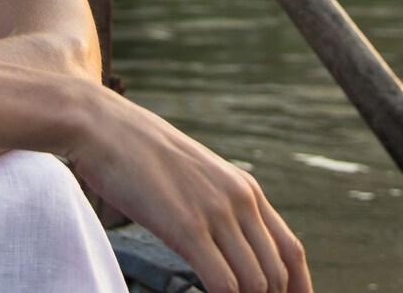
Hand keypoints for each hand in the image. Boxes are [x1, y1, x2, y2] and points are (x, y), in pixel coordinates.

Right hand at [69, 89, 310, 291]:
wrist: (103, 126)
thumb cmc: (139, 154)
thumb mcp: (194, 176)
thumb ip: (216, 204)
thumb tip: (224, 241)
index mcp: (245, 189)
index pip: (291, 250)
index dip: (299, 287)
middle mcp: (240, 200)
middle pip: (278, 272)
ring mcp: (215, 213)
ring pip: (256, 283)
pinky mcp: (187, 227)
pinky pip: (223, 283)